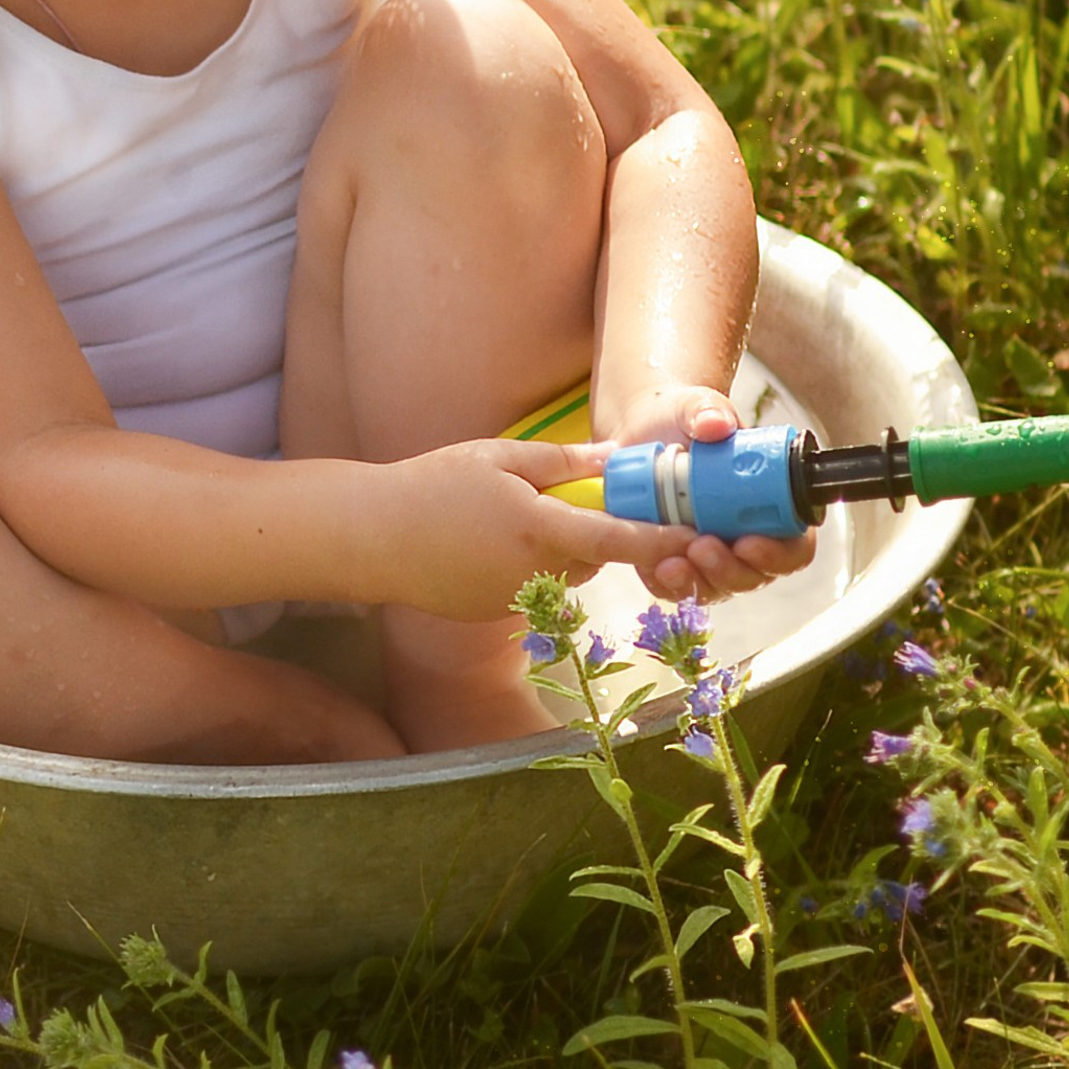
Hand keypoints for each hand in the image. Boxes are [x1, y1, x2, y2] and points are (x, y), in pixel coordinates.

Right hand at [369, 438, 695, 624]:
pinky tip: (481, 541)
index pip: (621, 541)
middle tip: (556, 495)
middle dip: (590, 531)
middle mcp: (537, 574)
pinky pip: (531, 586)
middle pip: (592, 557)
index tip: (697, 535)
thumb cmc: (432, 486)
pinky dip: (522, 565)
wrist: (371, 536)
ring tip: (503, 516)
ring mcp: (516, 600)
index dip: (663, 540)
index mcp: (541, 531)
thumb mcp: (498, 456)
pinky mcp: (495, 612)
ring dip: (556, 548)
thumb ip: (562, 462)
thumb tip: (614, 461)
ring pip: (562, 572)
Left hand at [606, 383, 817, 603]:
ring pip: (715, 588)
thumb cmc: (683, 419)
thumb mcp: (696, 406)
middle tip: (702, 548)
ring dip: (697, 581)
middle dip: (730, 571)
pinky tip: (653, 568)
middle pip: (755, 576)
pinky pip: (676, 588)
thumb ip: (708, 410)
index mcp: (772, 506)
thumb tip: (715, 423)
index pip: (795, 547)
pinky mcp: (676, 562)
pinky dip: (666, 583)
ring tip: (671, 563)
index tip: (748, 542)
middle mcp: (748, 537)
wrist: (643, 431)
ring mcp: (713, 555)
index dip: (779, 554)